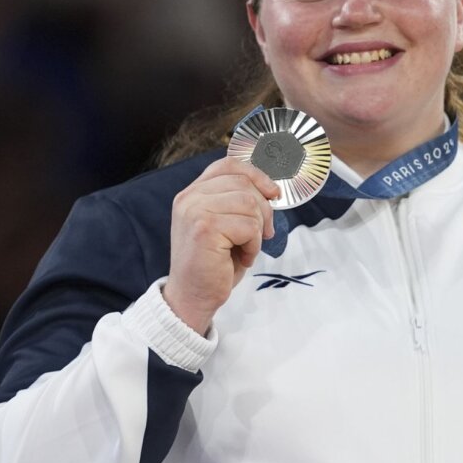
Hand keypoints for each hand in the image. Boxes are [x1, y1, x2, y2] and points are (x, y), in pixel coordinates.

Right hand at [163, 158, 278, 334]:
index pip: (228, 165)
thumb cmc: (213, 264)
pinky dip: (254, 245)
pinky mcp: (205, 229)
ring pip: (249, 204)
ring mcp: (195, 211)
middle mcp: (189, 198)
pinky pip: (249, 226)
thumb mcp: (224, 224)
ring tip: (247, 248)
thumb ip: (236, 201)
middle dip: (264, 209)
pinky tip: (242, 258)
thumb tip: (271, 189)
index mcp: (192, 193)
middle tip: (263, 234)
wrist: (192, 297)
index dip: (256, 175)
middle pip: (244, 183)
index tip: (272, 193)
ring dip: (258, 230)